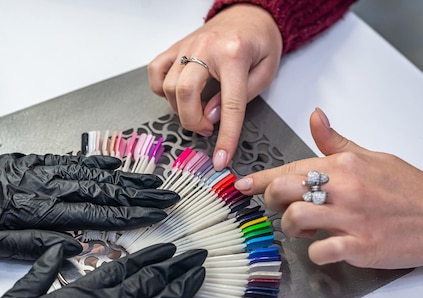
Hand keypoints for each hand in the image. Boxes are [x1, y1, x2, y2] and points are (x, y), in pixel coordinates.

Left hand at [0, 152, 179, 259]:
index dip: (130, 214)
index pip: (95, 214)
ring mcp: (39, 170)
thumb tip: (73, 245)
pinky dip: (94, 163)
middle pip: (101, 190)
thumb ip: (34, 245)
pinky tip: (111, 164)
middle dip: (139, 194)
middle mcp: (43, 186)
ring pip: (90, 174)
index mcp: (36, 210)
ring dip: (125, 178)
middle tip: (167, 195)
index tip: (156, 213)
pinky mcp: (30, 162)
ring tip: (151, 180)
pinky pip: (70, 161)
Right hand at [148, 4, 281, 169]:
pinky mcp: (176, 47)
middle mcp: (206, 48)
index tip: (221, 158)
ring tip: (197, 110)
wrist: (250, 14)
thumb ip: (243, 98)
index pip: (229, 104)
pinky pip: (156, 71)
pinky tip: (178, 95)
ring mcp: (187, 46)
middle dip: (192, 121)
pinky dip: (162, 90)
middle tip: (206, 128)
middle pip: (185, 92)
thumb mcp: (266, 71)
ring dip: (180, 108)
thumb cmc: (260, 41)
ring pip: (168, 85)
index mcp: (234, 55)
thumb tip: (212, 116)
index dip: (225, 136)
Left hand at [234, 108, 422, 268]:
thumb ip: (337, 142)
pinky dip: (314, 253)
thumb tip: (316, 117)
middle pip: (284, 191)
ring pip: (296, 219)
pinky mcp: (361, 245)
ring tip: (303, 228)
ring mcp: (351, 218)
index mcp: (344, 165)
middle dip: (272, 200)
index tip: (241, 185)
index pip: (290, 168)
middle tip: (281, 207)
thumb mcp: (372, 157)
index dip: (259, 179)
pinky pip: (320, 251)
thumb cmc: (409, 187)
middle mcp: (344, 188)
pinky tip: (322, 247)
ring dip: (291, 228)